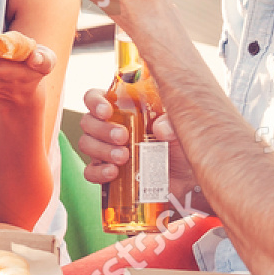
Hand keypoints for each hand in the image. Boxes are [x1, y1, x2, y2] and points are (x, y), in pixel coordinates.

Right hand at [77, 87, 194, 194]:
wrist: (187, 177)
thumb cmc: (181, 144)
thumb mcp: (181, 128)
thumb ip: (172, 123)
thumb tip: (160, 129)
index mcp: (123, 108)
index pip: (95, 97)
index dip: (95, 102)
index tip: (107, 112)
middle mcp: (110, 126)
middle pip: (87, 121)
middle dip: (102, 129)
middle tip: (123, 137)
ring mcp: (106, 150)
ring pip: (86, 144)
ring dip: (101, 150)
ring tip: (123, 158)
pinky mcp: (107, 172)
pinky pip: (90, 171)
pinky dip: (98, 172)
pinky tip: (113, 173)